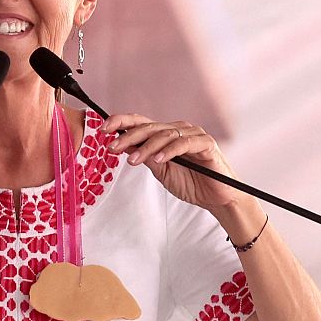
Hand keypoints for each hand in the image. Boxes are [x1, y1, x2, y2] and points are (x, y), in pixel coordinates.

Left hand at [102, 114, 242, 211]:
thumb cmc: (191, 183)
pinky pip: (185, 143)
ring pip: (165, 134)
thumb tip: (123, 147)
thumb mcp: (161, 171)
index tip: (104, 128)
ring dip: (146, 147)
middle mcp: (178, 130)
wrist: (216, 198)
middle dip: (128, 137)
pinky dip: (170, 150)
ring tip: (133, 160)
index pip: (141, 123)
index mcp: (165, 134)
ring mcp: (193, 134)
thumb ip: (145, 157)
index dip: (122, 122)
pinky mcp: (206, 143)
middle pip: (149, 127)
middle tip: (113, 147)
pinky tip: (159, 159)